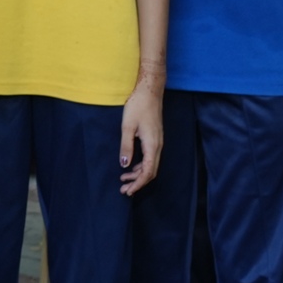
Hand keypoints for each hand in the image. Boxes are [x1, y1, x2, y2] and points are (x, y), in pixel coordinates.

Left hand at [119, 74, 162, 195]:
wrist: (149, 91)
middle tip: (124, 190)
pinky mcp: (155, 138)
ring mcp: (158, 142)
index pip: (147, 172)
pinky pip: (150, 158)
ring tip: (124, 179)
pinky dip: (141, 165)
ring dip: (138, 174)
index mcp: (152, 146)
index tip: (128, 191)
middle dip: (138, 182)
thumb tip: (124, 165)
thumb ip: (126, 146)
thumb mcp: (127, 126)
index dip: (138, 184)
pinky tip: (131, 165)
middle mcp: (158, 146)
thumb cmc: (138, 106)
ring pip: (151, 165)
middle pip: (151, 172)